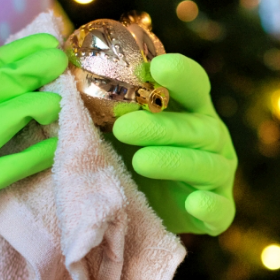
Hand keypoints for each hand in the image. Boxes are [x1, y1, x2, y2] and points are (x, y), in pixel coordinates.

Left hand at [112, 54, 235, 235]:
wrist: (145, 212)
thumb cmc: (129, 159)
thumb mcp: (114, 130)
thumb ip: (100, 105)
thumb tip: (58, 74)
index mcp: (191, 110)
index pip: (193, 85)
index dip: (180, 74)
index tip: (157, 67)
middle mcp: (211, 137)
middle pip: (196, 127)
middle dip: (160, 127)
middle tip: (122, 127)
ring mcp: (218, 174)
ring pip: (208, 165)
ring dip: (175, 162)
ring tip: (140, 162)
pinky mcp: (220, 210)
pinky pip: (221, 208)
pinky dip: (210, 206)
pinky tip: (194, 203)